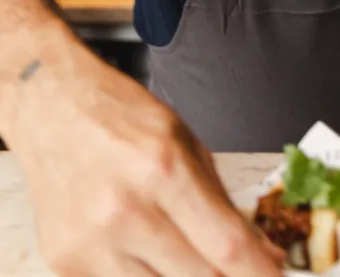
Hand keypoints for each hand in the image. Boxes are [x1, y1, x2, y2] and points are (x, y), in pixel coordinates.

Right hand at [7, 42, 283, 276]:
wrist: (53, 107)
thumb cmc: (120, 115)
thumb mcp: (184, 140)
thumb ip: (219, 199)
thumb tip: (256, 249)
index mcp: (163, 169)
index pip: (227, 246)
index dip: (260, 273)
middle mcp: (126, 211)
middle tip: (238, 268)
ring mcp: (92, 243)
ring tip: (191, 255)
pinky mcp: (67, 263)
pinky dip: (145, 275)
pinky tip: (148, 250)